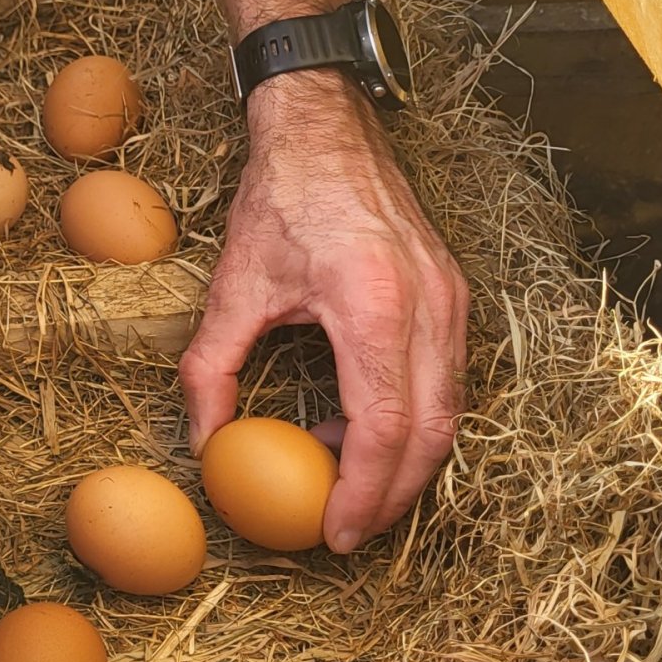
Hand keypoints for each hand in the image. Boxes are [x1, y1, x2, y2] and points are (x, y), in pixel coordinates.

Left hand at [179, 72, 468, 550]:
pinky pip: (449, 380)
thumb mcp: (233, 287)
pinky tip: (360, 428)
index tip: (333, 533)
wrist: (327, 127)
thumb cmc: (281, 198)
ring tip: (351, 487)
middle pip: (432, 434)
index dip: (362, 493)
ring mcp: (453, 299)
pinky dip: (414, 420)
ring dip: (406, 462)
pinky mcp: (457, 295)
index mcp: (373, 304)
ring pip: (451, 412)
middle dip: (393, 496)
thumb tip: (205, 444)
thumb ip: (212, 370)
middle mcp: (428, 305)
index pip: (384, 428)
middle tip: (349, 532)